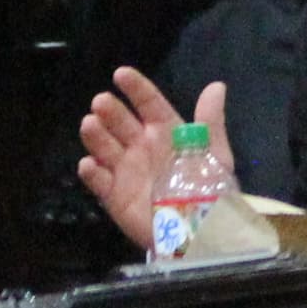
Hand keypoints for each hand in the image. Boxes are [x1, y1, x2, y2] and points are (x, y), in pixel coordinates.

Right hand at [78, 69, 232, 246]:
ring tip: (90, 124)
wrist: (200, 233)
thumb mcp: (215, 155)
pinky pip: (98, 181)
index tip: (121, 74)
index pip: (148, 104)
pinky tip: (90, 164)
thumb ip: (210, 123)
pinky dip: (91, 172)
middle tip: (101, 102)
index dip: (136, 88)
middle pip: (121, 122)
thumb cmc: (209, 191)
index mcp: (166, 133)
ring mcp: (125, 170)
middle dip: (110, 111)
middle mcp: (142, 147)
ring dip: (96, 135)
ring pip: (105, 147)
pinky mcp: (114, 196)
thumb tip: (217, 86)